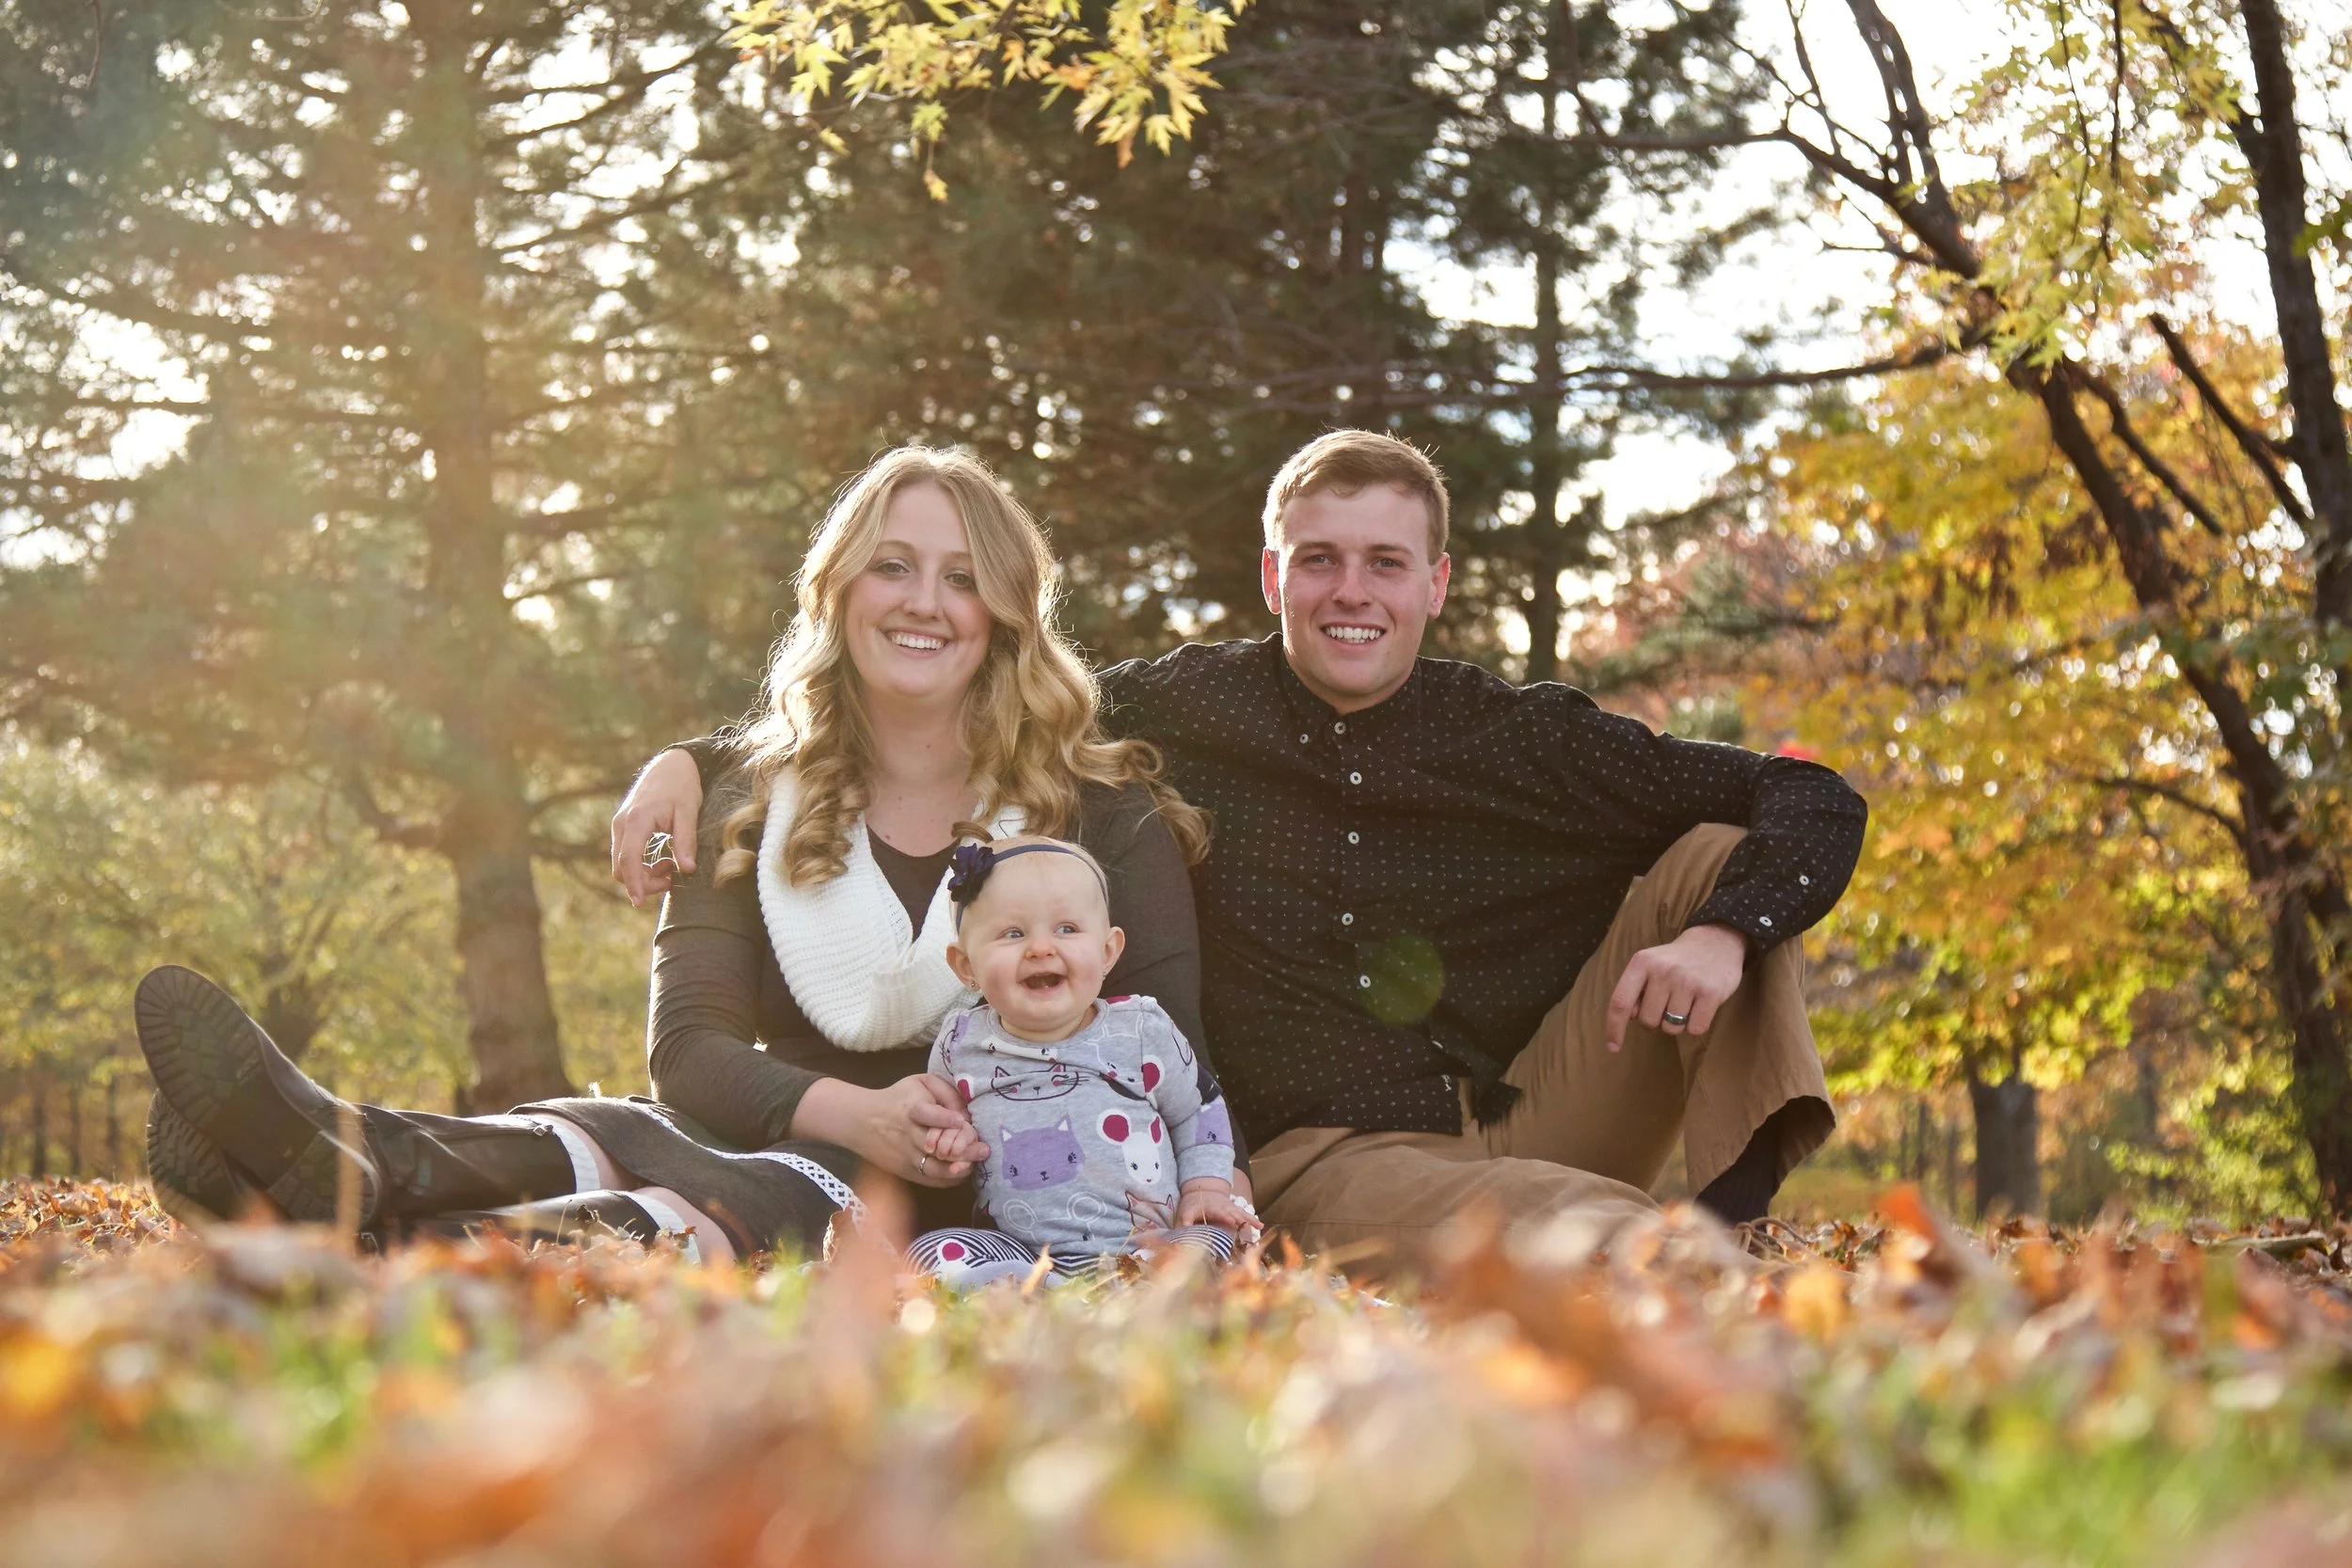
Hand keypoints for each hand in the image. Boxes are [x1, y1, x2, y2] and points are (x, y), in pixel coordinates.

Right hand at [610, 747, 707, 907]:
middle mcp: (622, 824)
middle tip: (672, 879)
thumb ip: (686, 840)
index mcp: (637, 820)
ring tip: (671, 867)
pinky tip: (663, 859)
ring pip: (622, 863)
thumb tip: (686, 869)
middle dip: (643, 882)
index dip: (633, 883)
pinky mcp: (624, 827)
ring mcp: (620, 825)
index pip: (628, 860)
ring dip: (644, 874)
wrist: (672, 764)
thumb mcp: (689, 811)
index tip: (640, 903)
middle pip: (621, 867)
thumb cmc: (682, 786)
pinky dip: (641, 864)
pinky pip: (626, 854)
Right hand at [789, 1074, 988, 1187]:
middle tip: (984, 1149)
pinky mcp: (904, 1171)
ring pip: (933, 1169)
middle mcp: (907, 1134)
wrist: (861, 1121)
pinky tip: (961, 1172)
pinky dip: (947, 1179)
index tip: (961, 1121)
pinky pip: (929, 1180)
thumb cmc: (898, 1098)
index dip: (944, 1118)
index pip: (927, 1114)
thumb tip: (966, 1113)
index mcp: (910, 1109)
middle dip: (962, 1150)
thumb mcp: (920, 1083)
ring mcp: (905, 1156)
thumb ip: (945, 1092)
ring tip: (975, 1164)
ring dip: (957, 1169)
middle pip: (935, 1146)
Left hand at [1175, 1177, 1262, 1240]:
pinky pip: (1245, 1214)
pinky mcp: (1236, 1210)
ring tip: (1258, 1226)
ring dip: (1249, 1219)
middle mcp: (1224, 1207)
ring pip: (1242, 1213)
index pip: (1220, 1212)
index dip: (1226, 1216)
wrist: (1204, 1191)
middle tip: (1247, 1226)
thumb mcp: (1187, 1211)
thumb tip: (1183, 1232)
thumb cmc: (1195, 1204)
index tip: (1233, 1222)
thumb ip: (1186, 1221)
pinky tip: (1260, 1225)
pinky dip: (1252, 1219)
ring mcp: (1231, 1208)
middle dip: (1240, 1219)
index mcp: (1212, 1207)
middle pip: (1234, 1213)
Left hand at [1604, 922, 1747, 1050]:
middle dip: (1656, 1020)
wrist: (1715, 941)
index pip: (1620, 1002)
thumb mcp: (1649, 964)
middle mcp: (1663, 971)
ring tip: (1685, 1002)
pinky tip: (1700, 1006)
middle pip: (1648, 1021)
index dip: (1614, 1028)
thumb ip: (1635, 989)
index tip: (1612, 1047)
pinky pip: (1695, 1029)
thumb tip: (1629, 1017)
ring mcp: (1687, 981)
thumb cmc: (1675, 961)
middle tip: (1667, 1004)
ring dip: (1677, 1023)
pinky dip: (1696, 1025)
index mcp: (1642, 963)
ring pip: (1671, 1028)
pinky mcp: (1711, 993)